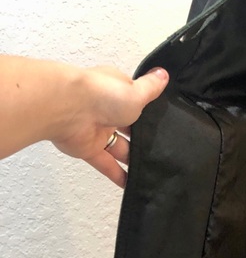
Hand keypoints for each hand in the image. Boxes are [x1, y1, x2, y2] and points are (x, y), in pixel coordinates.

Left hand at [52, 66, 168, 187]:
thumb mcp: (137, 91)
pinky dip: (116, 174)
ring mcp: (97, 130)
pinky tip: (130, 183)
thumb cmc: (102, 95)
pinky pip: (105, 163)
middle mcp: (106, 110)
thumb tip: (163, 73)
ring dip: (133, 158)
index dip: (149, 111)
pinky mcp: (88, 148)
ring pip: (119, 147)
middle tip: (162, 150)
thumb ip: (152, 87)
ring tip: (154, 169)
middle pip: (129, 127)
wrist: (67, 109)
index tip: (164, 122)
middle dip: (143, 137)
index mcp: (117, 92)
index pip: (136, 101)